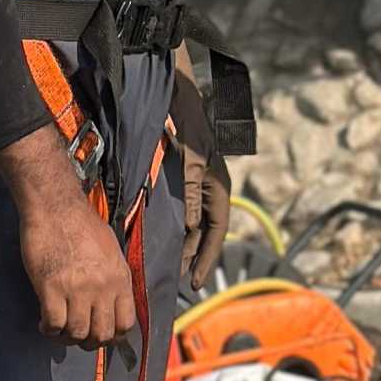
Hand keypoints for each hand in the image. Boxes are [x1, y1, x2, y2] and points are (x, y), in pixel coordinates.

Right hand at [0, 127, 134, 348]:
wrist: (55, 205)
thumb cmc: (81, 224)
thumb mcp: (111, 250)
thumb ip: (114, 278)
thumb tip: (110, 304)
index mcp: (120, 278)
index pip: (126, 324)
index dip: (112, 336)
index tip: (99, 333)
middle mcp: (102, 287)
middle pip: (101, 335)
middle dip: (88, 341)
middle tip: (76, 335)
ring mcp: (77, 289)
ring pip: (76, 334)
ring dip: (66, 337)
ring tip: (58, 329)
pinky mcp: (51, 287)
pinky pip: (54, 324)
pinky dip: (48, 329)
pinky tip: (44, 322)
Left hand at [170, 69, 230, 289]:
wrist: (178, 98)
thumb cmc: (188, 128)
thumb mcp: (192, 161)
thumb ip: (191, 193)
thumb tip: (190, 227)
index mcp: (219, 189)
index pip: (217, 231)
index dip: (207, 257)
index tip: (195, 281)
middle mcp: (210, 190)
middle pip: (204, 232)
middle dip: (192, 256)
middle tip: (177, 280)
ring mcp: (197, 186)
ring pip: (192, 223)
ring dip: (182, 243)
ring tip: (168, 266)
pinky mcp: (182, 180)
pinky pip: (181, 210)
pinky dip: (173, 226)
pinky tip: (161, 237)